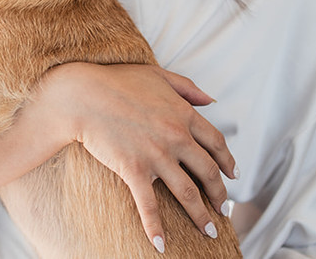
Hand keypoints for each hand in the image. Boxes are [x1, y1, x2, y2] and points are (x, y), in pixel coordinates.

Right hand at [41, 62, 237, 249]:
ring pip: (188, 193)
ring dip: (201, 216)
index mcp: (184, 114)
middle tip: (223, 209)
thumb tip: (211, 101)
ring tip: (209, 231)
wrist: (82, 96)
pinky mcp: (134, 170)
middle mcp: (176, 137)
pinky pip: (149, 205)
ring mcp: (156, 155)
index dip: (228, 162)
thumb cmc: (117, 81)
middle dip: (220, 195)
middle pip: (208, 172)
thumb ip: (188, 88)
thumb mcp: (158, 75)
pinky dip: (155, 227)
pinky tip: (160, 244)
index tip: (233, 175)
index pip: (217, 143)